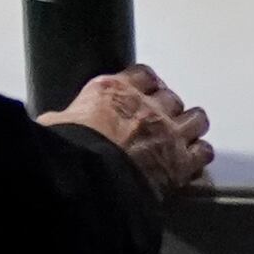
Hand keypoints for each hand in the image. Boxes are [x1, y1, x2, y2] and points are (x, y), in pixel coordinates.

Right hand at [48, 65, 211, 193]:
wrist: (88, 178)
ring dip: (190, 127)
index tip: (147, 88)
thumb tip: (50, 127)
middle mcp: (145, 107)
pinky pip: (203, 152)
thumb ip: (60, 121)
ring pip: (195, 119)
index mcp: (112, 91)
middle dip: (167, 109)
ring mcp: (167, 133)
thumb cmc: (68, 153)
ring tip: (185, 136)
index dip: (147, 83)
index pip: (142, 74)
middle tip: (162, 121)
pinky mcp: (180, 162)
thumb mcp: (52, 126)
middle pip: (170, 98)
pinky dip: (199, 157)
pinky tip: (192, 163)